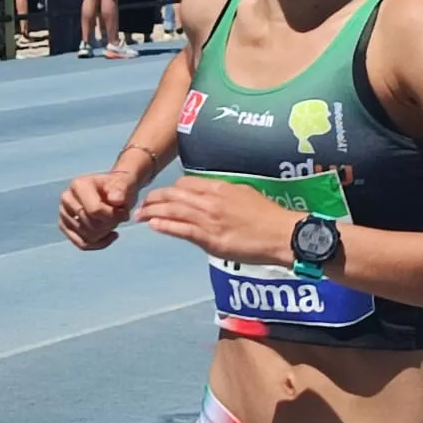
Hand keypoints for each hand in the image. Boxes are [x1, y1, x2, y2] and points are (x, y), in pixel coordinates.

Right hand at [58, 171, 139, 250]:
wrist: (112, 191)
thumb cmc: (119, 188)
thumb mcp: (125, 183)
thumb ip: (122, 189)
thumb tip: (116, 199)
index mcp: (79, 185)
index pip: (95, 211)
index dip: (113, 217)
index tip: (125, 214)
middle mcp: (67, 198)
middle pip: (91, 225)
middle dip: (110, 225)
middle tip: (119, 217)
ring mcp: (63, 213)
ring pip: (87, 237)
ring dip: (105, 233)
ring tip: (111, 222)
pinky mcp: (64, 226)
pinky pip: (82, 244)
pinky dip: (98, 244)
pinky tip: (109, 235)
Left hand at [135, 177, 296, 265]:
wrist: (282, 234)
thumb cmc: (269, 216)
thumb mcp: (245, 194)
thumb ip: (224, 193)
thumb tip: (211, 193)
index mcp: (220, 188)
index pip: (186, 183)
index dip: (171, 189)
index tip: (163, 195)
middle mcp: (212, 201)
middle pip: (174, 195)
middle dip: (155, 198)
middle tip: (143, 203)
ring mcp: (210, 220)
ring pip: (173, 210)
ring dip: (153, 211)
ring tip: (139, 214)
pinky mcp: (211, 239)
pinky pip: (182, 230)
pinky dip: (165, 225)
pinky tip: (153, 224)